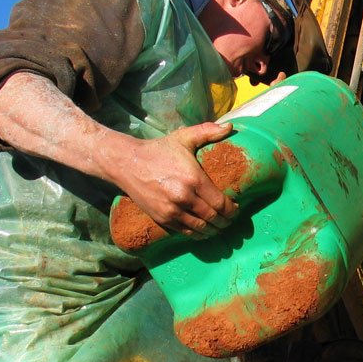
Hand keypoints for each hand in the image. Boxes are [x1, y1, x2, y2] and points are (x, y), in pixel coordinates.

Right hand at [107, 122, 238, 237]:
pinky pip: (185, 231)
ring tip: (219, 228)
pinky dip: (197, 234)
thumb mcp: (183, 137)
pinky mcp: (162, 218)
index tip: (236, 209)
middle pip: (213, 217)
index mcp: (193, 179)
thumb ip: (207, 131)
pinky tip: (204, 232)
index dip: (232, 210)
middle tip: (230, 221)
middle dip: (225, 222)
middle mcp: (184, 197)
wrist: (126, 163)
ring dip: (213, 231)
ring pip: (200, 228)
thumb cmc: (159, 150)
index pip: (221, 203)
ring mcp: (171, 210)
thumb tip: (230, 127)